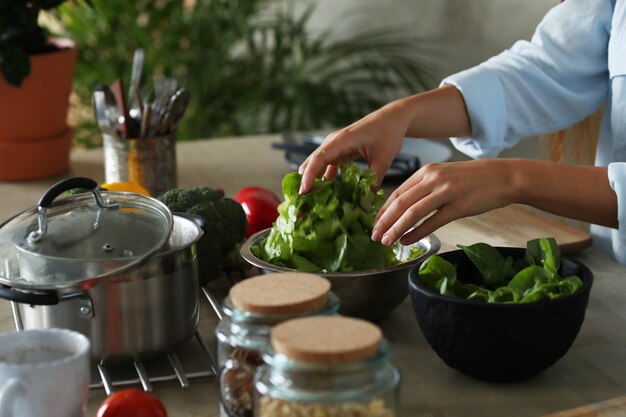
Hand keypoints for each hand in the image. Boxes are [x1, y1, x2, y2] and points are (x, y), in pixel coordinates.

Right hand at [298, 102, 408, 192]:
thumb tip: (366, 205)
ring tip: (312, 201)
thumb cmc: (388, 133)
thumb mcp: (383, 159)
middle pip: (312, 162)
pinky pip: (327, 166)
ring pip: (317, 164)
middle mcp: (333, 142)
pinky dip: (325, 178)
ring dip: (313, 181)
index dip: (309, 176)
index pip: (318, 159)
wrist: (393, 119)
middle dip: (305, 181)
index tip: (303, 193)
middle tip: (302, 203)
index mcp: (341, 140)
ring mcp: (335, 146)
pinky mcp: (340, 151)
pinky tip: (327, 193)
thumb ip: (373, 181)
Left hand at [372, 159, 517, 245]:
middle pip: (400, 203)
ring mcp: (445, 192)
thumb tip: (404, 206)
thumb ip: (425, 187)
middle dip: (384, 221)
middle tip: (374, 235)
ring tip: (386, 241)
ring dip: (396, 229)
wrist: (503, 177)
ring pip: (412, 213)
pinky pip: (432, 222)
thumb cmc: (474, 179)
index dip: (383, 210)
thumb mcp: (444, 176)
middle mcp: (433, 179)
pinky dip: (416, 233)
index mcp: (427, 171)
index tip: (375, 223)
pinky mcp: (458, 206)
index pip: (397, 192)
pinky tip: (406, 241)